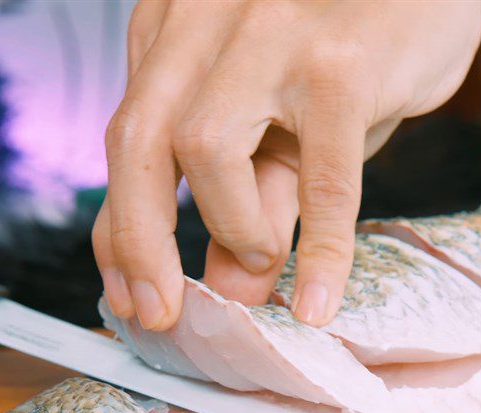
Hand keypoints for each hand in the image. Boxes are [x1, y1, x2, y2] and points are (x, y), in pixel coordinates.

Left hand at [94, 0, 480, 329]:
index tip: (132, 296)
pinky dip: (320, 251)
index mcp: (177, 28)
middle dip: (140, 244)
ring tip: (265, 259)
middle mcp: (205, 20)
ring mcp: (270, 36)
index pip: (126, 138)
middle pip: (138, 141)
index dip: (121, 229)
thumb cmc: (359, 44)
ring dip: (231, 228)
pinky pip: (320, 178)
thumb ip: (255, 191)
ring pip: (206, 150)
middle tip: (161, 316)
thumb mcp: (290, 116)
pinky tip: (319, 300)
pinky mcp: (340, 65)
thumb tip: (231, 286)